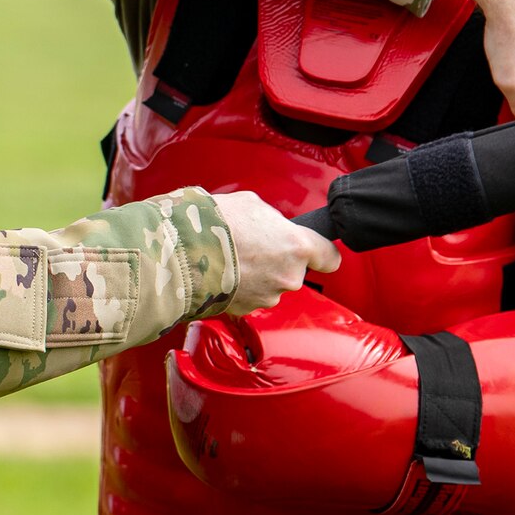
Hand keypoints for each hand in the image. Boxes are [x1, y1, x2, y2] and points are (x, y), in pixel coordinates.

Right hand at [212, 189, 340, 313]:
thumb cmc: (217, 223)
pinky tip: (223, 273)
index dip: (322, 254)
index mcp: (297, 246)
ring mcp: (268, 297)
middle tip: (251, 246)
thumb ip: (272, 219)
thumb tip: (271, 225)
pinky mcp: (246, 310)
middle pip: (294, 271)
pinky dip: (239, 288)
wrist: (184, 252)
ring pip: (271, 285)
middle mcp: (289, 276)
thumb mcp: (251, 204)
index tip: (316, 253)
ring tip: (231, 258)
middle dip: (276, 261)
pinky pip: (250, 297)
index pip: (330, 258)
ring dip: (257, 275)